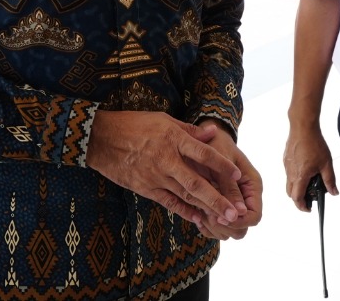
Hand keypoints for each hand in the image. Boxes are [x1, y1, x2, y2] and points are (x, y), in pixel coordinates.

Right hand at [85, 111, 245, 229]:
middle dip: (217, 199)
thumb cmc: (133, 124)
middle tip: (234, 213)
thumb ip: (189, 130)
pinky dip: (184, 210)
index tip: (237, 175)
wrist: (101, 139)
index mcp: (172, 139)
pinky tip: (197, 217)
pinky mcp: (146, 188)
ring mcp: (155, 176)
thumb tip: (213, 133)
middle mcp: (166, 159)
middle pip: (196, 182)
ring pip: (185, 195)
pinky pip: (168, 202)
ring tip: (222, 219)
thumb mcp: (163, 120)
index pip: (203, 153)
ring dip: (205, 208)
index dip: (221, 164)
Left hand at [193, 123, 262, 239]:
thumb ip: (230, 188)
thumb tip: (239, 213)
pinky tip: (197, 216)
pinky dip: (208, 227)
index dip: (239, 221)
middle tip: (207, 215)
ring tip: (200, 215)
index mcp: (253, 187)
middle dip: (226, 227)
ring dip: (215, 229)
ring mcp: (234, 203)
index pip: (254, 216)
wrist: (207, 137)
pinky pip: (218, 228)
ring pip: (230, 232)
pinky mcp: (222, 206)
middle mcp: (246, 198)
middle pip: (243, 228)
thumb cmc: (216, 145)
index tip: (220, 216)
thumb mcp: (222, 162)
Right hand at [282, 121, 339, 211]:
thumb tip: (334, 192)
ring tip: (309, 182)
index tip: (308, 208)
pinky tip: (305, 168)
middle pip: (290, 193)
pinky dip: (295, 176)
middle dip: (298, 198)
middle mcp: (290, 172)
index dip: (302, 206)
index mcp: (300, 176)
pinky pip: (288, 172)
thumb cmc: (314, 142)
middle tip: (309, 198)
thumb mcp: (326, 163)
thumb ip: (330, 180)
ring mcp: (286, 165)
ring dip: (297, 186)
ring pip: (288, 182)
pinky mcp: (285, 158)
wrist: (303, 126)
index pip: (297, 198)